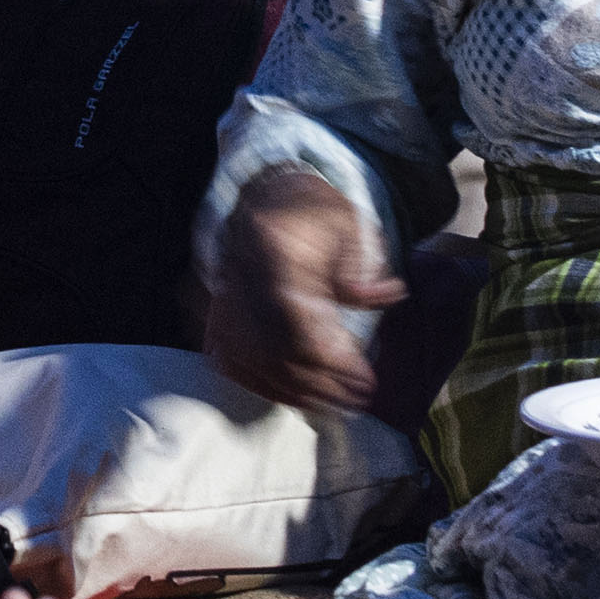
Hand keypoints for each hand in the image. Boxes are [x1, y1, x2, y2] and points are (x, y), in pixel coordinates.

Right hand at [201, 167, 403, 412]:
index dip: (330, 360)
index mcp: (273, 249)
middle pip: (271, 349)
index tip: (365, 381)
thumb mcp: (350, 224)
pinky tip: (294, 394)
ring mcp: (219, 295)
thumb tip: (385, 297)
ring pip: (249, 362)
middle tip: (357, 400)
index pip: (293, 319)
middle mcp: (238, 275)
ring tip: (335, 403)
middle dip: (319, 384)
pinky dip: (261, 384)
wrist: (264, 195)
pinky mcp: (214, 311)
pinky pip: (229, 360)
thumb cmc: (312, 212)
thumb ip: (363, 266)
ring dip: (293, 391)